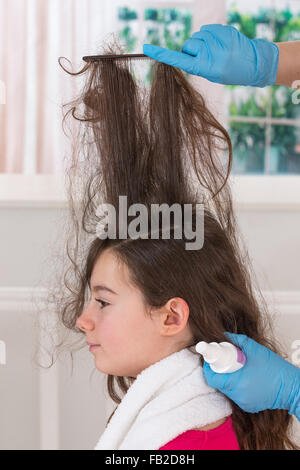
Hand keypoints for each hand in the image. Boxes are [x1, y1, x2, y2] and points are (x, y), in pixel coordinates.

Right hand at [143, 23, 278, 86]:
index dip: (162, 54)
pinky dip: (211, 35)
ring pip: (197, 36)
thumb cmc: (228, 72)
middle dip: (192, 49)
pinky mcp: (224, 30)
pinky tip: (221, 43)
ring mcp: (218, 40)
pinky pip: (207, 29)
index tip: (147, 48)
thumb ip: (196, 62)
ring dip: (202, 41)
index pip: (178, 59)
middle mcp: (210, 54)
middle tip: (206, 57)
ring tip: (217, 50)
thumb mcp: (211, 74)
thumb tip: (186, 49)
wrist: (253, 64)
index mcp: (205, 68)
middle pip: (188, 45)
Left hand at [203, 332, 299, 417]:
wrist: (293, 387)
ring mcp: (243, 402)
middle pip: (219, 382)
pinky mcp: (249, 406)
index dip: (209, 366)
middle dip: (220, 370)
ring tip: (240, 368)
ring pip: (227, 389)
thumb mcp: (255, 349)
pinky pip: (236, 394)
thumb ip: (237, 340)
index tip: (211, 358)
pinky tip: (247, 377)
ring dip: (229, 378)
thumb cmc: (276, 369)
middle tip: (226, 360)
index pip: (212, 377)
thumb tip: (224, 335)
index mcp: (237, 382)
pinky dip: (238, 385)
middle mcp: (238, 395)